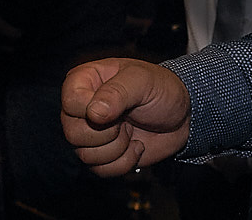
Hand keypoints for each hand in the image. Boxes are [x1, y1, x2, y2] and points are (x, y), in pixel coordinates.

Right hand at [60, 58, 190, 176]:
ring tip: (131, 131)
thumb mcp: (142, 81)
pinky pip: (100, 170)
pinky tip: (136, 145)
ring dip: (117, 149)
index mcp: (83, 81)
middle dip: (107, 134)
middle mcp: (80, 108)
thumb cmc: (161, 89)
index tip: (119, 107)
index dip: (92, 111)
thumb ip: (117, 92)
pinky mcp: (102, 154)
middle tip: (126, 120)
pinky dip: (124, 163)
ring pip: (85, 155)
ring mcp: (89, 133)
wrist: (182, 116)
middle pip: (72, 133)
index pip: (70, 103)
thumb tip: (93, 114)